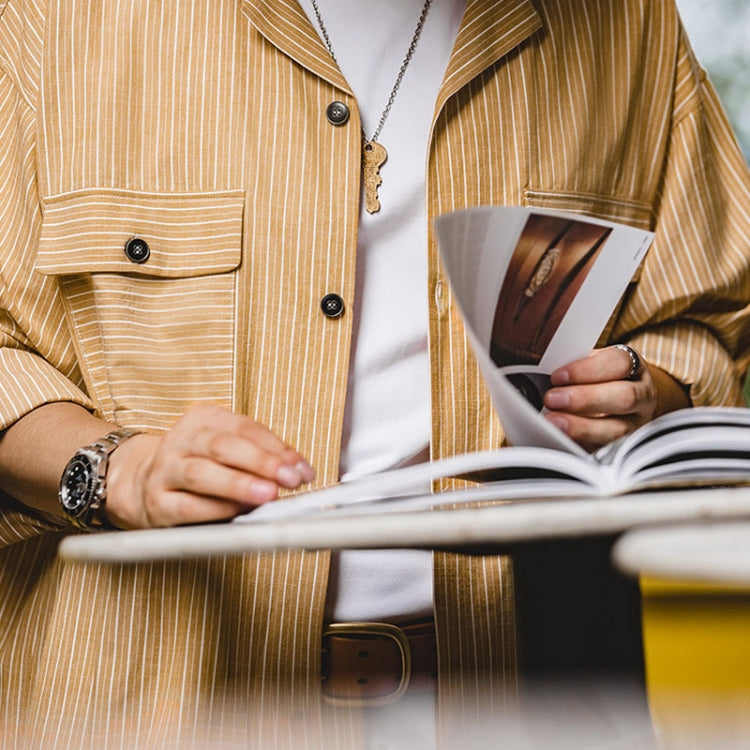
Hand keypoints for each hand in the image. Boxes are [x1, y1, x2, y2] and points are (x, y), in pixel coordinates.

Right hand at [105, 404, 314, 528]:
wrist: (143, 484)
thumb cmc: (199, 466)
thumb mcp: (231, 452)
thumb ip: (264, 458)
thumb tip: (299, 471)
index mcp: (203, 418)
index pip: (246, 428)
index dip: (278, 448)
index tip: (303, 469)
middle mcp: (181, 440)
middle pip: (224, 446)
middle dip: (262, 462)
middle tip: (290, 478)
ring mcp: (165, 470)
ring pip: (201, 473)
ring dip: (238, 484)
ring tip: (268, 494)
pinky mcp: (157, 503)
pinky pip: (187, 506)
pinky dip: (215, 509)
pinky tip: (237, 511)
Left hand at [542, 345, 658, 451]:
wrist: (615, 404)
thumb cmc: (596, 380)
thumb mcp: (588, 366)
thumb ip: (572, 368)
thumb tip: (539, 371)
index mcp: (633, 368)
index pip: (619, 363)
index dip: (588, 369)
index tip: (557, 376)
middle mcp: (642, 397)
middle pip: (624, 397)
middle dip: (585, 399)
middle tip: (552, 399)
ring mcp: (636, 426)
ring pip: (617, 429)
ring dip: (582, 427)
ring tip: (552, 422)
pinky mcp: (622, 450)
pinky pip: (606, 452)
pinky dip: (581, 446)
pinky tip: (561, 441)